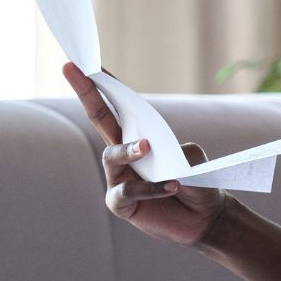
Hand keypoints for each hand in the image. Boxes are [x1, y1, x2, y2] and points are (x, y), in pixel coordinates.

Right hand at [62, 62, 229, 245]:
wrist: (205, 216)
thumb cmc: (198, 182)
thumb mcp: (193, 159)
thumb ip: (175, 151)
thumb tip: (155, 153)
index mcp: (139, 137)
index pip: (119, 107)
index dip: (104, 86)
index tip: (88, 64)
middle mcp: (123, 155)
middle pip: (99, 119)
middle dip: (86, 93)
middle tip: (75, 69)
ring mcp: (119, 178)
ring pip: (111, 155)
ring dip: (130, 150)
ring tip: (148, 148)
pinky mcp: (122, 204)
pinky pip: (127, 191)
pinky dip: (150, 188)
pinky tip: (171, 187)